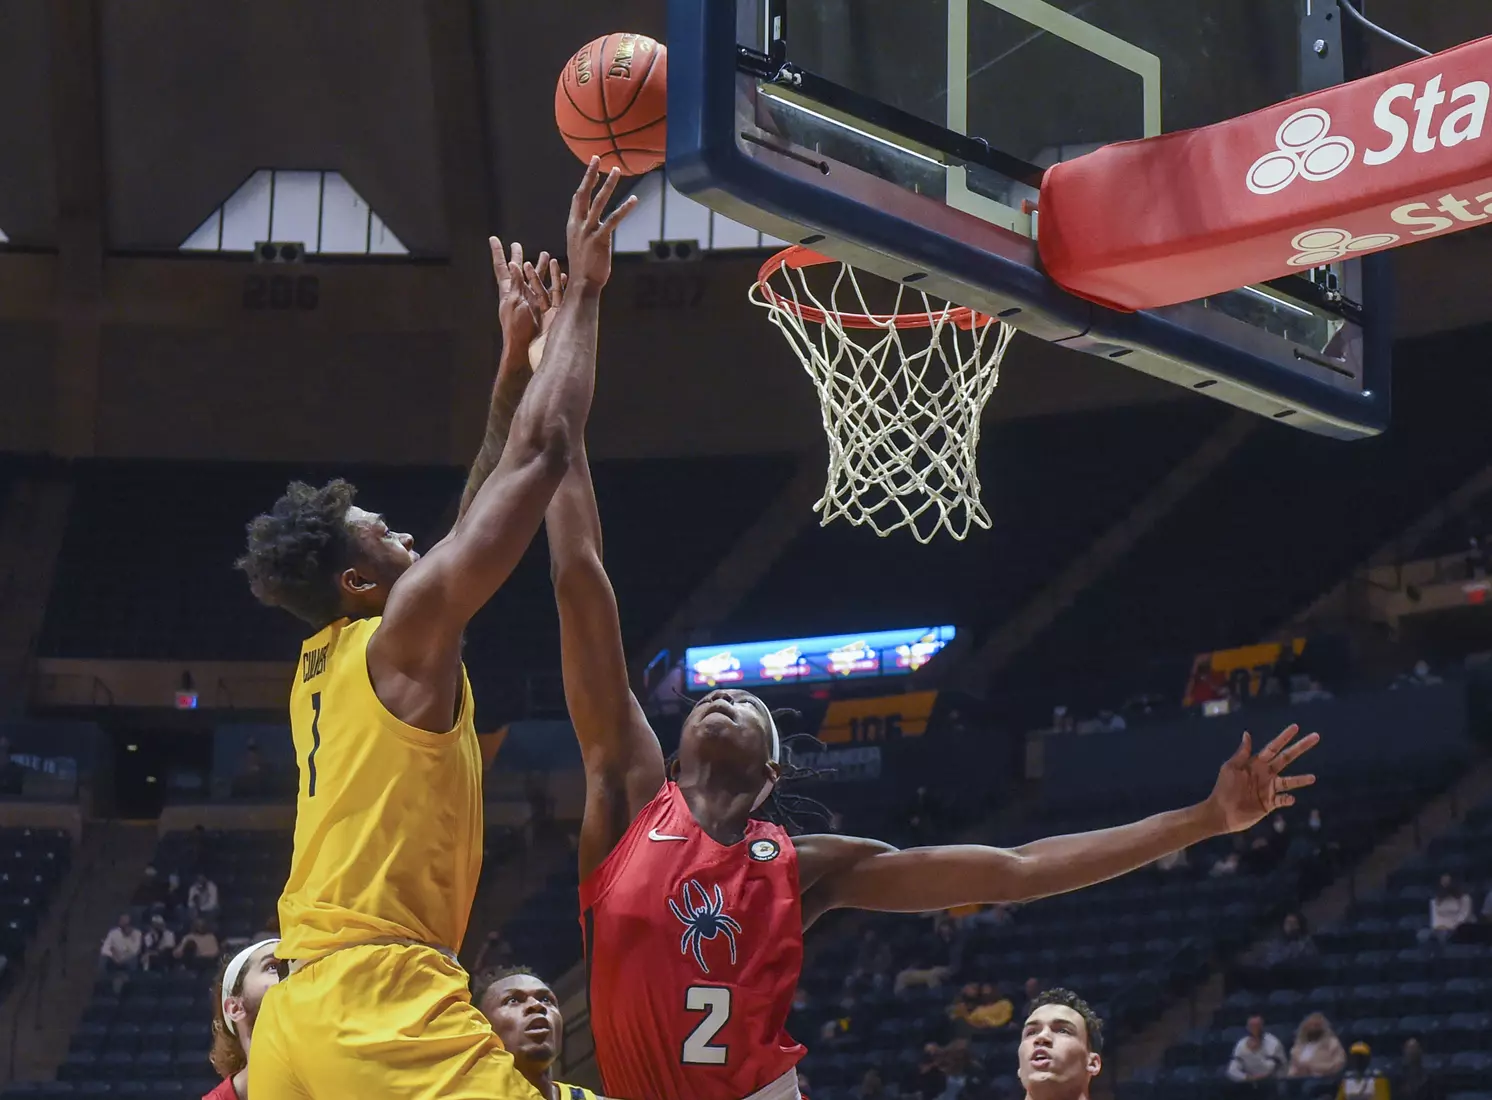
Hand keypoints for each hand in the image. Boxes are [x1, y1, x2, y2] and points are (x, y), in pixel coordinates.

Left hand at [489, 241, 565, 371]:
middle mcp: (520, 295)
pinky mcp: (546, 309)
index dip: (498, 253)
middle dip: (518, 257)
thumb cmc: (517, 328)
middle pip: (519, 272)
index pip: (502, 268)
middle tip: (517, 244)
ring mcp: (533, 301)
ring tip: (545, 254)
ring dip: (540, 267)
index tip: (493, 239)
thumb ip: (515, 284)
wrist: (527, 349)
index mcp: (509, 292)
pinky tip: (562, 276)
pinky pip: (552, 292)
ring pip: (537, 279)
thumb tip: (512, 264)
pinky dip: (556, 283)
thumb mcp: (514, 303)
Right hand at [566, 157, 638, 295]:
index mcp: (572, 225)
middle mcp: (578, 225)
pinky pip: (613, 220)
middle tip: (598, 158)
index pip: (578, 198)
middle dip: (591, 175)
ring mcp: (588, 232)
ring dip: (608, 185)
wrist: (582, 284)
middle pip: (584, 194)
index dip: (586, 181)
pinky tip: (633, 200)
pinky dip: (624, 209)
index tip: (592, 167)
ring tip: (616, 170)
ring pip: (599, 202)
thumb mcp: (579, 245)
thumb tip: (590, 225)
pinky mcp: (600, 240)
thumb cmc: (583, 267)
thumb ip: (583, 232)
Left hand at [1205, 724, 1318, 832]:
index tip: (1296, 727)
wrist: (1221, 812)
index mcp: (1256, 763)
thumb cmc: (1224, 788)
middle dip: (1300, 748)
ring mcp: (1269, 789)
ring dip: (1300, 780)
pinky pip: (1283, 800)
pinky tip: (1291, 798)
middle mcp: (1266, 774)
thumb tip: (1247, 733)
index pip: (1273, 747)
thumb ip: (1242, 753)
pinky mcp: (1270, 804)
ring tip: (1312, 778)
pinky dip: (1288, 799)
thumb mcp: (1231, 768)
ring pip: (1289, 782)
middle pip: (1286, 758)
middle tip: (1315, 737)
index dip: (1284, 737)